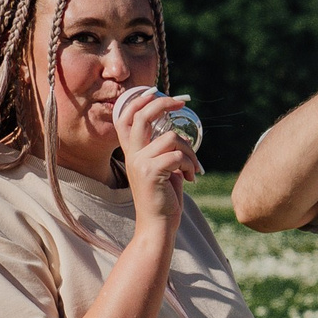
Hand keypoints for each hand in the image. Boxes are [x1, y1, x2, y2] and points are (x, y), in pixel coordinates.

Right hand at [111, 89, 201, 229]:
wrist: (158, 225)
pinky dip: (190, 165)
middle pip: (143, 117)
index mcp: (132, 152)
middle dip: (163, 104)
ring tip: (192, 169)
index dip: (139, 101)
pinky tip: (191, 179)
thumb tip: (175, 132)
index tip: (157, 91)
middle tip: (182, 102)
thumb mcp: (161, 169)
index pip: (125, 118)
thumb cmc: (163, 198)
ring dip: (190, 152)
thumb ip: (163, 150)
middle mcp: (132, 155)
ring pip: (171, 138)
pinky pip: (178, 156)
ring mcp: (139, 163)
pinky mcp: (151, 173)